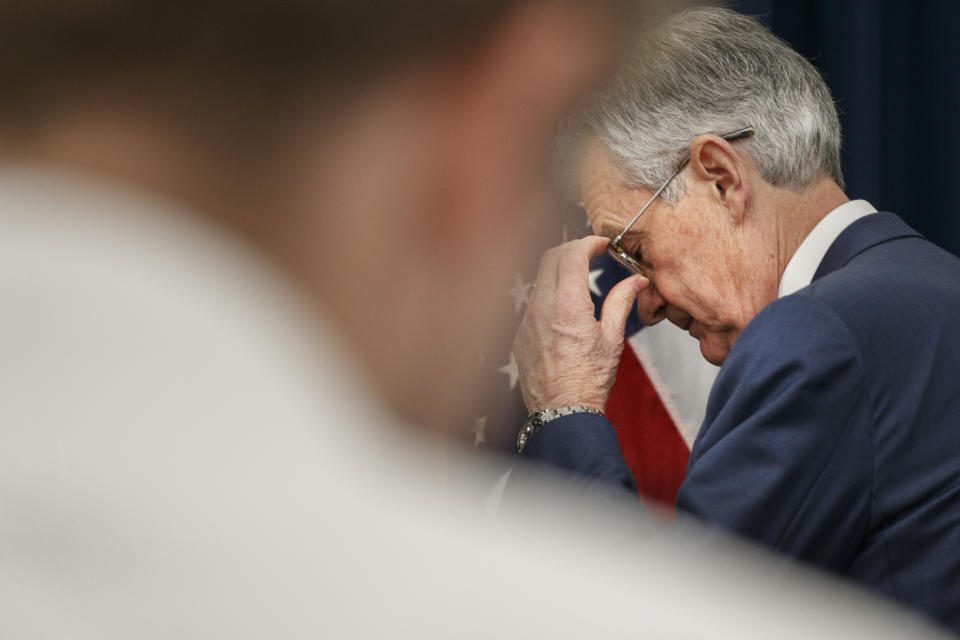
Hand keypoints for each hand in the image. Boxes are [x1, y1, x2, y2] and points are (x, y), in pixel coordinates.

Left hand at [514, 236, 647, 412]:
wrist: (562, 412)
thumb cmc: (588, 380)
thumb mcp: (612, 338)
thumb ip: (621, 302)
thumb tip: (636, 281)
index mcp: (567, 304)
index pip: (572, 254)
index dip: (589, 242)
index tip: (602, 244)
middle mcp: (541, 307)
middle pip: (550, 257)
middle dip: (572, 249)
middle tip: (591, 254)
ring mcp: (526, 320)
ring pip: (539, 279)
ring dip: (558, 272)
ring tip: (580, 281)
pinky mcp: (519, 334)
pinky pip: (532, 303)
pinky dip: (548, 294)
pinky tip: (564, 309)